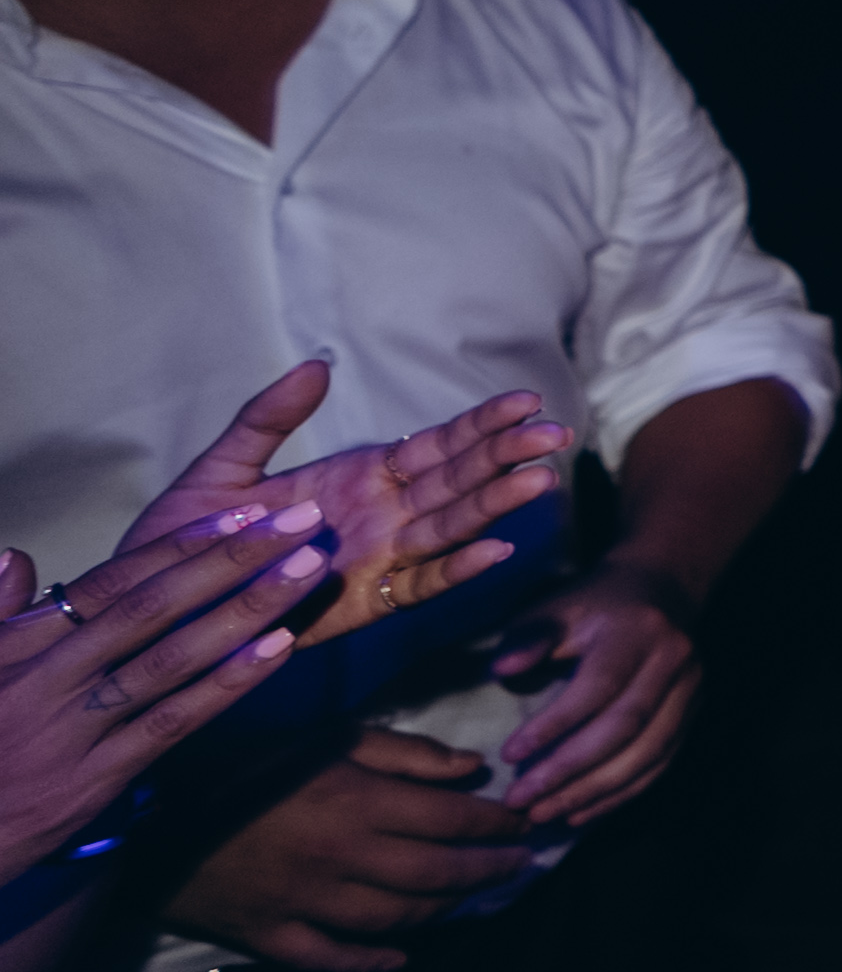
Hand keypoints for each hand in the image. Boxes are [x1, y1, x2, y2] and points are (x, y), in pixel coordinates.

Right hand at [0, 509, 342, 869]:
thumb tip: (15, 557)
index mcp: (21, 643)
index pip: (113, 580)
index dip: (183, 542)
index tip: (247, 510)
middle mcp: (52, 676)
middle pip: (155, 605)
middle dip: (233, 559)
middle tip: (302, 521)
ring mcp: (77, 727)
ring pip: (174, 657)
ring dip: (247, 609)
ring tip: (309, 570)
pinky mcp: (99, 777)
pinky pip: (174, 721)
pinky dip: (227, 685)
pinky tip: (279, 649)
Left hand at [124, 367, 568, 650]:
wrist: (156, 608)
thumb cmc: (187, 540)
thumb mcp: (222, 467)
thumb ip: (267, 418)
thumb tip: (320, 363)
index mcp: (361, 475)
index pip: (438, 444)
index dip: (482, 423)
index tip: (526, 400)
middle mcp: (384, 514)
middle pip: (459, 481)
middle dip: (507, 457)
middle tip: (555, 435)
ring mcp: (379, 559)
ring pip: (452, 526)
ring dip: (496, 505)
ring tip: (540, 481)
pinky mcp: (364, 603)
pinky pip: (420, 585)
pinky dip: (457, 569)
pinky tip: (494, 549)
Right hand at [159, 726, 536, 971]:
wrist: (146, 816)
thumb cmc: (241, 763)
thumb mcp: (324, 737)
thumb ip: (404, 752)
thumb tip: (475, 768)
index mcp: (358, 801)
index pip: (452, 819)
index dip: (497, 825)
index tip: (525, 823)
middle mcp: (343, 858)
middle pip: (437, 875)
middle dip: (488, 872)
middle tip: (520, 867)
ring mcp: (306, 904)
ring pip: (396, 919)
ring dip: (443, 911)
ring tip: (472, 900)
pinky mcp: (270, 937)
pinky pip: (332, 961)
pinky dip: (372, 964)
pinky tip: (401, 959)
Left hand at [489, 563, 707, 825]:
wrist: (660, 590)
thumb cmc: (593, 605)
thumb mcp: (556, 607)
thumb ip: (529, 636)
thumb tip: (503, 670)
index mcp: (637, 631)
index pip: (598, 687)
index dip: (555, 726)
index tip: (510, 756)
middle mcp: (673, 661)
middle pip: (624, 727)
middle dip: (570, 770)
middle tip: (522, 800)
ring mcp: (690, 690)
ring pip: (647, 753)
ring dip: (595, 791)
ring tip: (546, 814)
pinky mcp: (693, 714)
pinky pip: (659, 764)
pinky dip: (621, 794)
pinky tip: (582, 813)